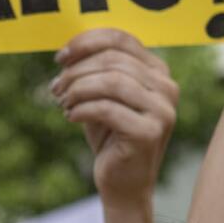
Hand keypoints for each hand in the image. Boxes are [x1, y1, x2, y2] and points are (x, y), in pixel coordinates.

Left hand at [51, 29, 178, 203]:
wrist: (122, 182)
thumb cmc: (110, 137)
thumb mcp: (100, 97)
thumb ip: (93, 71)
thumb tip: (67, 53)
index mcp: (158, 71)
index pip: (121, 40)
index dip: (86, 43)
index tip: (61, 57)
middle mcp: (166, 87)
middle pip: (113, 60)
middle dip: (77, 70)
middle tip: (56, 87)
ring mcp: (162, 110)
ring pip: (112, 81)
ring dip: (78, 89)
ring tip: (63, 102)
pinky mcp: (150, 132)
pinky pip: (107, 109)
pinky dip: (82, 109)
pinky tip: (71, 116)